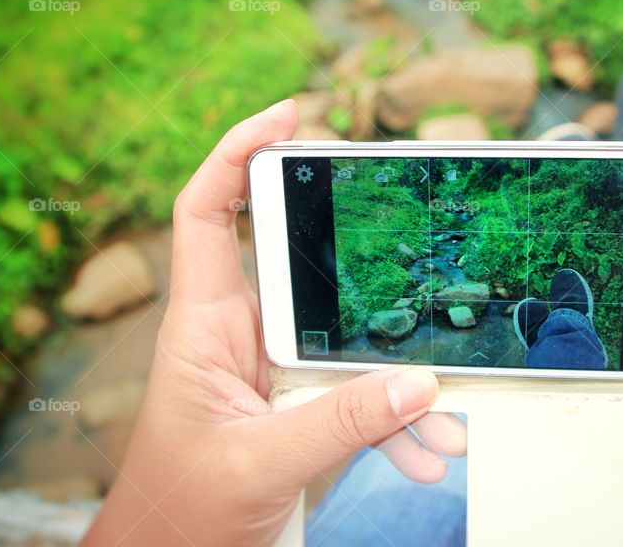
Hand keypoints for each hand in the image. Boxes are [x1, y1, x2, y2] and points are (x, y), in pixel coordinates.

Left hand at [84, 101, 465, 545]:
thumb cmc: (182, 514)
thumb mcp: (259, 465)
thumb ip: (339, 425)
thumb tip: (417, 385)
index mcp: (204, 326)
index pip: (206, 214)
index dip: (236, 153)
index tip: (289, 115)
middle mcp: (241, 334)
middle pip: (303, 265)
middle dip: (362, 269)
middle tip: (418, 255)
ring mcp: (276, 370)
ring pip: (347, 341)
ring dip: (394, 379)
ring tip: (440, 416)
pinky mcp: (302, 405)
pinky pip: (359, 394)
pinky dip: (396, 421)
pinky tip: (425, 450)